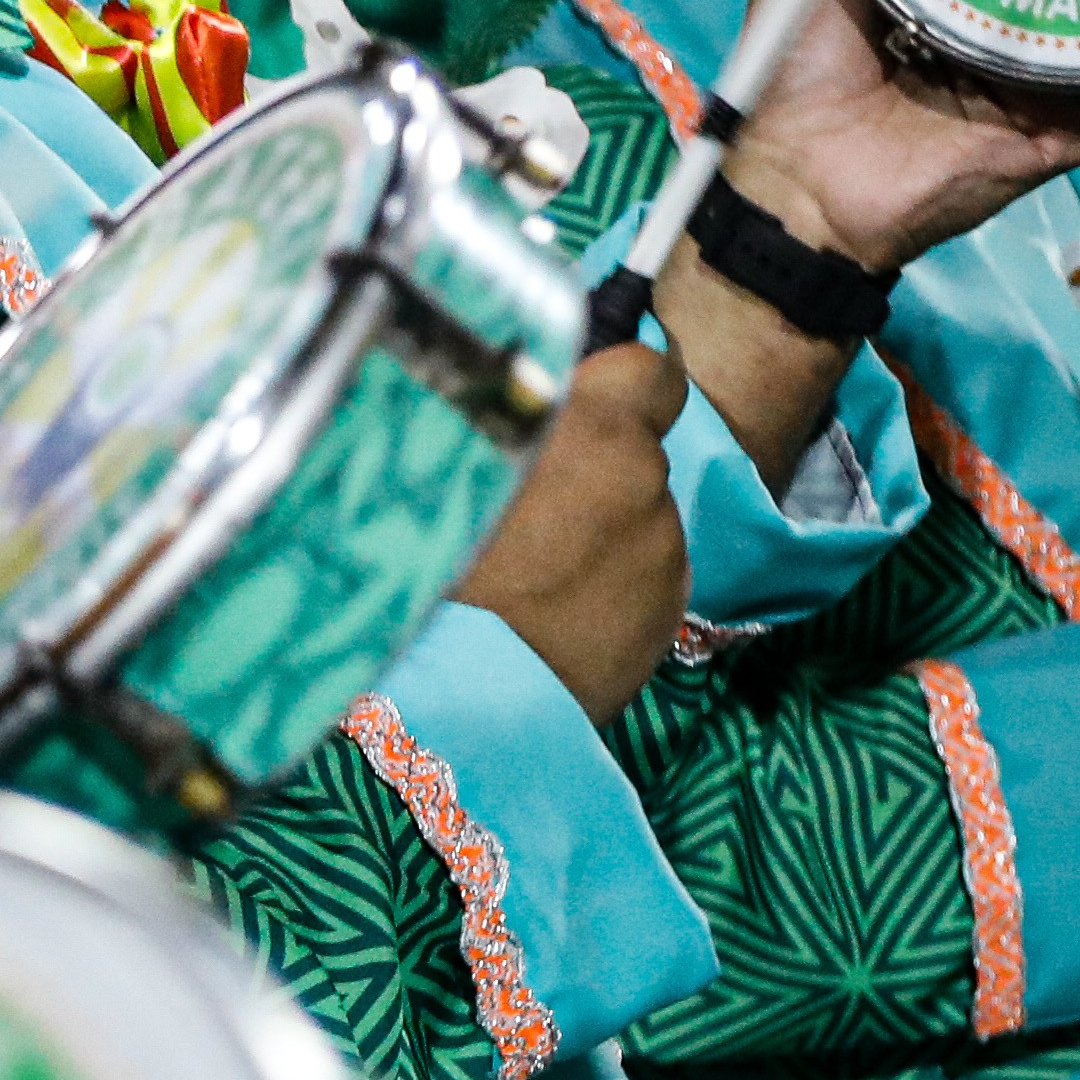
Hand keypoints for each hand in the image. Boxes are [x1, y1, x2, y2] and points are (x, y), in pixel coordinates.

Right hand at [445, 341, 695, 722]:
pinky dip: (602, 597)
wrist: (442, 705)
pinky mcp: (664, 621)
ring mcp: (661, 556)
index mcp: (592, 430)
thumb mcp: (439, 467)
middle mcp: (644, 483)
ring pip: (635, 525)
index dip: (616, 392)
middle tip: (515, 518)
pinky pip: (639, 586)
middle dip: (589, 477)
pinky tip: (545, 625)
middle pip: (632, 458)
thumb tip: (521, 413)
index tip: (579, 416)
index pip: (647, 374)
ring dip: (595, 541)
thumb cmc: (415, 571)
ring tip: (523, 586)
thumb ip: (503, 428)